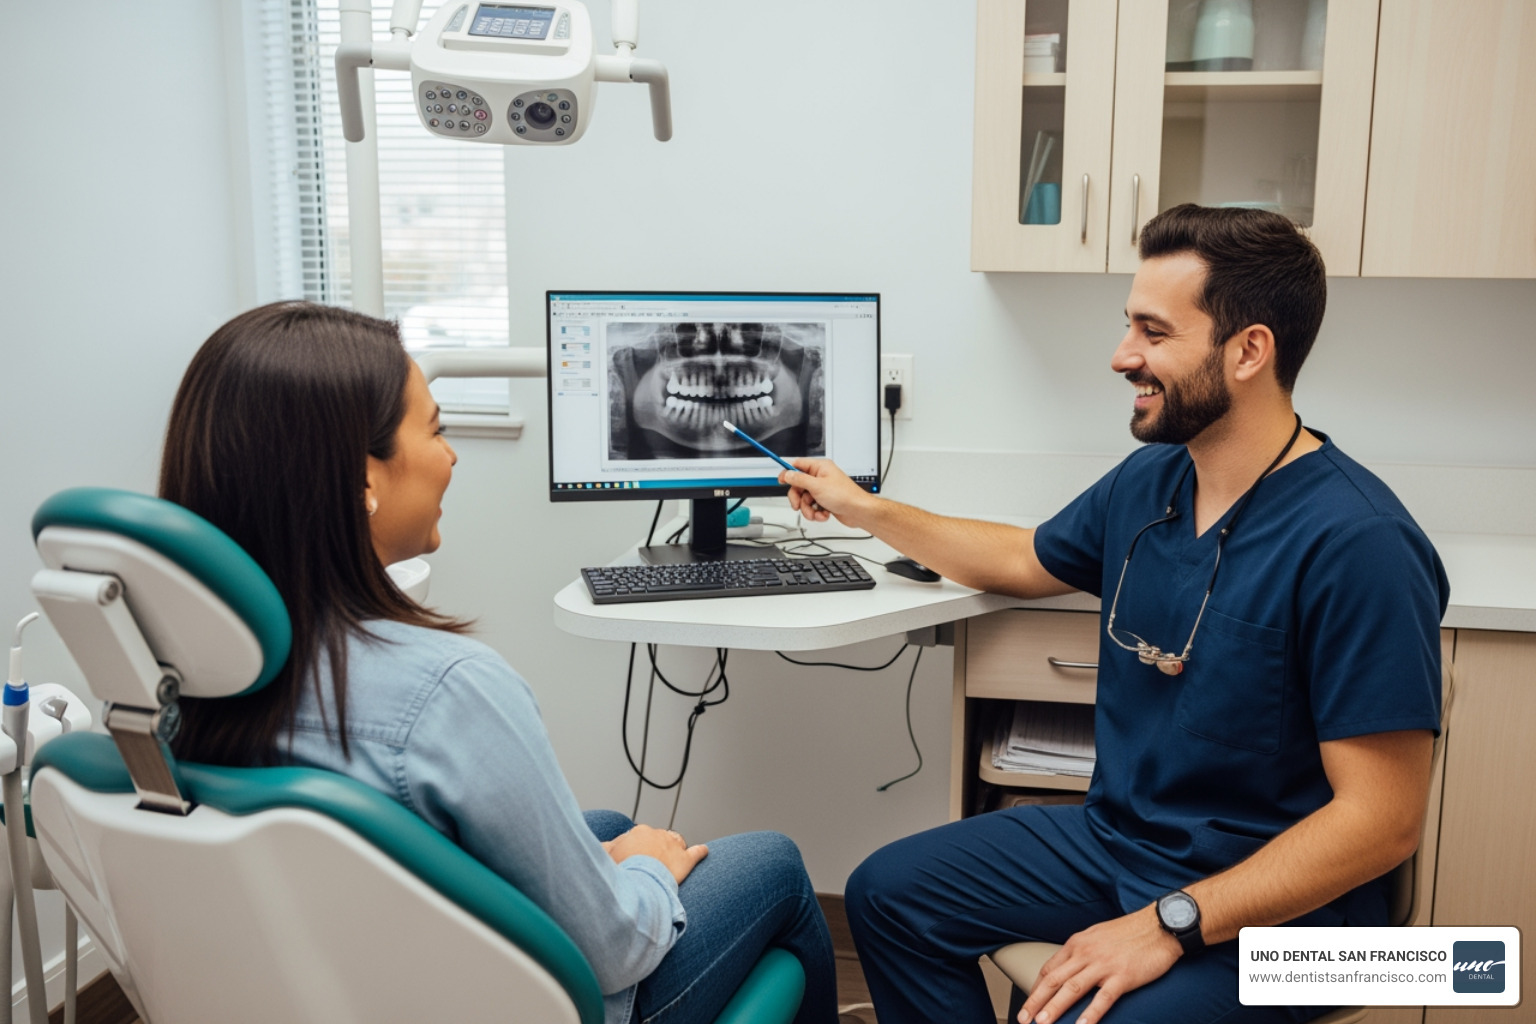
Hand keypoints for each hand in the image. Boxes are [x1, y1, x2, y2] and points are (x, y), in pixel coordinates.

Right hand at [605, 824, 708, 885]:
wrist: (640, 880)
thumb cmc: (621, 869)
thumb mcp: (607, 857)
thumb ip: (605, 849)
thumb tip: (603, 845)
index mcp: (638, 832)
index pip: (637, 836)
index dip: (635, 848)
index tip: (633, 857)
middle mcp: (657, 835)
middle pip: (657, 839)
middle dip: (654, 848)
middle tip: (649, 863)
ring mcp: (673, 846)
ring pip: (676, 841)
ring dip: (674, 848)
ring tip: (671, 858)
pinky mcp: (686, 860)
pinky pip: (697, 852)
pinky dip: (700, 852)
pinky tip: (704, 851)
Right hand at [778, 458, 870, 525]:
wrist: (858, 511)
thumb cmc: (845, 496)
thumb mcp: (817, 486)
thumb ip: (799, 479)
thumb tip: (787, 474)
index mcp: (820, 467)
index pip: (798, 465)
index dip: (788, 472)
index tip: (780, 480)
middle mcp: (821, 477)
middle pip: (798, 486)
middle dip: (798, 498)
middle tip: (798, 505)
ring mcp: (823, 490)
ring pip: (804, 499)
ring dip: (808, 509)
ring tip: (816, 512)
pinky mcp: (825, 501)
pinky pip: (812, 507)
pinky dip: (816, 513)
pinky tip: (823, 514)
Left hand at [1018, 906, 1180, 1023]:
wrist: (1159, 925)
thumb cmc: (1129, 932)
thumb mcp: (1096, 935)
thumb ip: (1081, 951)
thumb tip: (1067, 967)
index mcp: (1077, 943)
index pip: (1049, 969)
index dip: (1036, 989)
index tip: (1029, 1004)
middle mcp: (1086, 953)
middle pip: (1054, 981)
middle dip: (1036, 1002)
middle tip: (1023, 1018)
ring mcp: (1104, 965)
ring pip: (1072, 990)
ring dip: (1055, 1008)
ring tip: (1042, 1023)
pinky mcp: (1123, 976)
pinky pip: (1103, 998)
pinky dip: (1091, 1014)